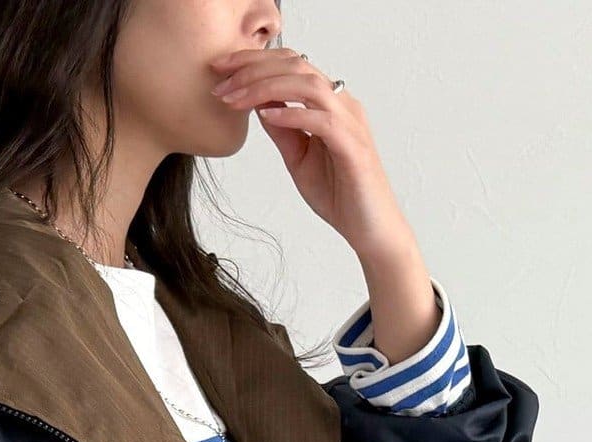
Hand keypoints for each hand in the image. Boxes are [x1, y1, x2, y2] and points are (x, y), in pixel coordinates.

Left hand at [209, 44, 442, 365]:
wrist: (370, 229)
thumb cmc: (340, 195)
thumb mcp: (299, 159)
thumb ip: (283, 131)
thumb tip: (258, 105)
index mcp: (330, 104)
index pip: (292, 67)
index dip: (254, 62)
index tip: (221, 70)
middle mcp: (343, 105)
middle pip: (297, 66)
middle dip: (254, 67)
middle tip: (220, 78)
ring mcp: (350, 124)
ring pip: (308, 86)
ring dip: (267, 87)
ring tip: (236, 98)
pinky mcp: (354, 148)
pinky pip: (323, 121)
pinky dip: (293, 115)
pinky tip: (268, 116)